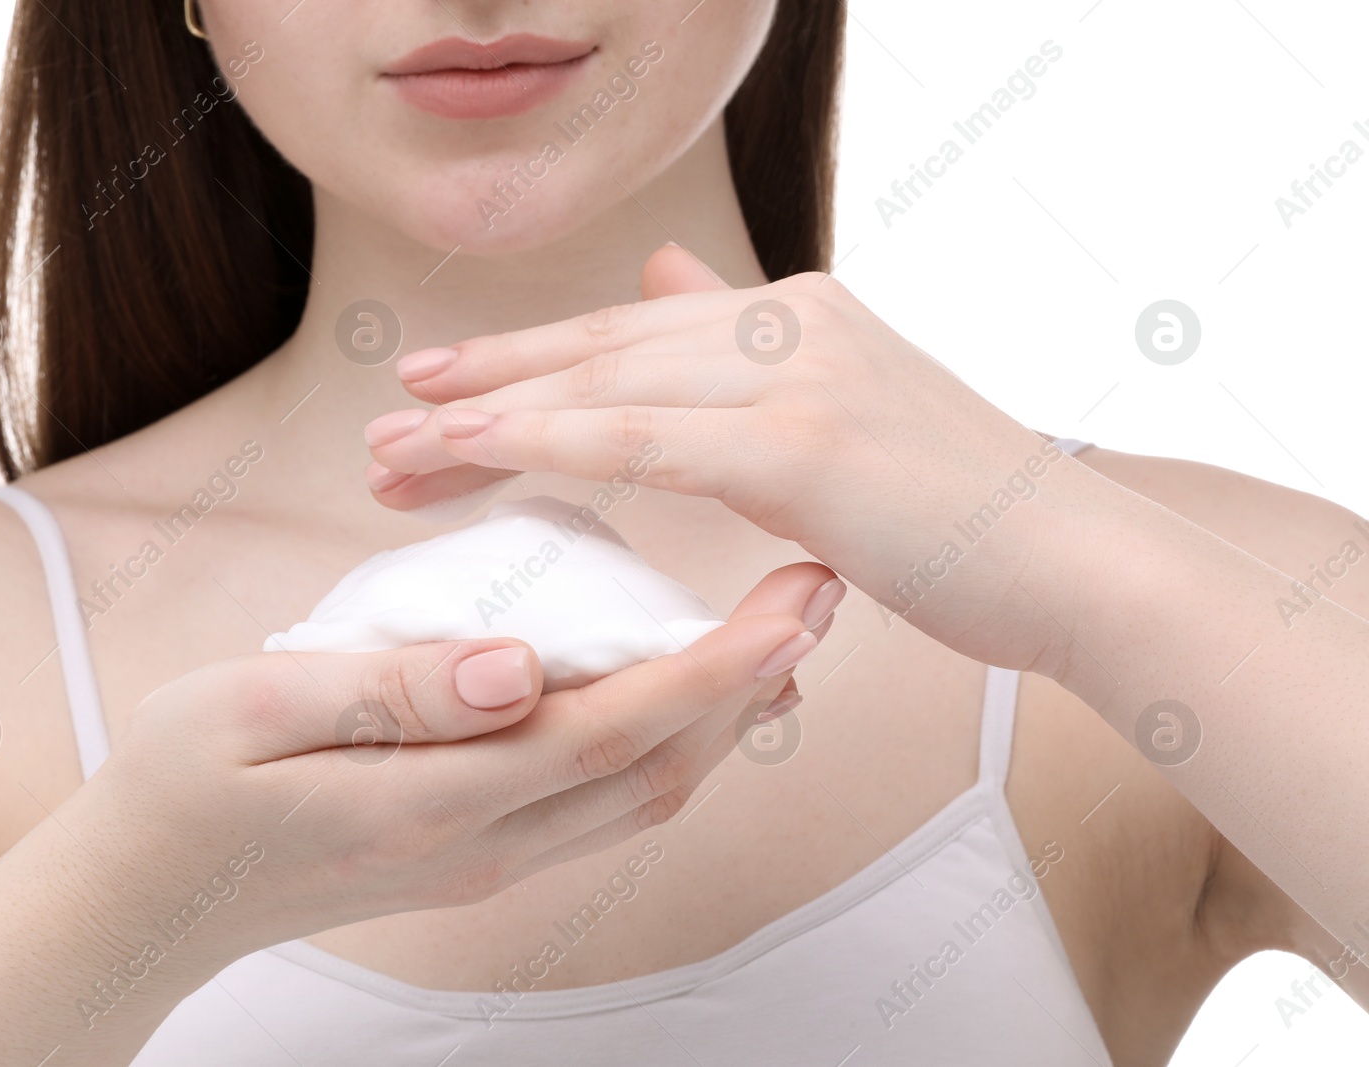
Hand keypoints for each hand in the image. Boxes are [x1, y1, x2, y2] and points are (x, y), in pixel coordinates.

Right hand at [80, 560, 833, 962]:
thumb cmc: (178, 787)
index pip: (611, 730)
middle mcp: (482, 843)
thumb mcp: (252, 710)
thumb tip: (517, 663)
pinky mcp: (474, 849)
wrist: (140, 898)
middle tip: (816, 595)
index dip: (714, 668)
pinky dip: (660, 741)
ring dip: (720, 719)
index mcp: (433, 799)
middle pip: (658, 772)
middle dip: (752, 687)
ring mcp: (483, 856)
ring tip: (774, 634)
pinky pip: (599, 800)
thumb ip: (389, 688)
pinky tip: (674, 690)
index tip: (794, 602)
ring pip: (640, 795)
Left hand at [363, 245, 1102, 674]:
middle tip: (389, 421)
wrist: (1080, 563)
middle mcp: (793, 319)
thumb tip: (669, 271)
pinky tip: (475, 455)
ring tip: (396, 454)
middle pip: (600, 351)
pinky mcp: (807, 443)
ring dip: (489, 421)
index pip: (631, 332)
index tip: (441, 390)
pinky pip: (645, 442)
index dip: (527, 363)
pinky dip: (549, 446)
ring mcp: (801, 373)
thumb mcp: (850, 405)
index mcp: (798, 310)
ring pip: (606, 389)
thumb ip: (750, 340)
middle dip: (485, 389)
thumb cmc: (963, 511)